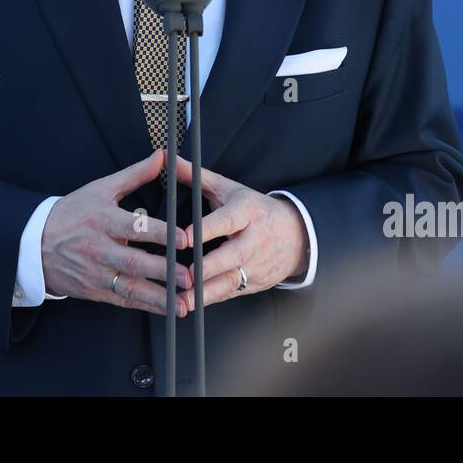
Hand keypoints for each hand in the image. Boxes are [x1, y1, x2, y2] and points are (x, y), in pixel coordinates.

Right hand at [42, 149, 194, 316]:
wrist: (34, 243)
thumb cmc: (72, 213)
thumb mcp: (100, 189)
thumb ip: (134, 174)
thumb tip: (162, 156)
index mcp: (102, 220)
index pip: (133, 227)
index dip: (159, 233)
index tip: (183, 238)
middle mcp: (99, 248)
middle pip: (134, 262)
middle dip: (164, 271)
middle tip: (190, 276)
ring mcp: (96, 273)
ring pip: (130, 287)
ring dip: (159, 296)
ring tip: (184, 302)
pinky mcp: (95, 291)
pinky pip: (123, 300)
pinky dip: (146, 306)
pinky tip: (167, 309)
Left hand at [170, 161, 308, 311]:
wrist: (296, 234)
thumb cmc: (252, 208)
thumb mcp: (228, 189)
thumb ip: (196, 176)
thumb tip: (167, 157)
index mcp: (247, 212)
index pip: (228, 220)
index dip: (208, 230)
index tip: (186, 237)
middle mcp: (255, 239)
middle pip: (234, 254)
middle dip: (209, 266)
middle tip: (184, 274)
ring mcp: (258, 263)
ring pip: (233, 280)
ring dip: (207, 292)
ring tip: (183, 301)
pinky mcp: (256, 283)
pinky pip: (232, 293)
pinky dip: (211, 300)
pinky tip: (190, 306)